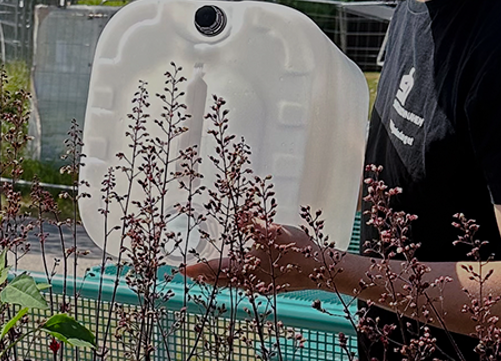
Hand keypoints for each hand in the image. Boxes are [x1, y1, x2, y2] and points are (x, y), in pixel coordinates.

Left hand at [181, 222, 327, 294]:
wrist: (320, 270)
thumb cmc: (296, 250)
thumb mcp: (273, 231)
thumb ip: (253, 223)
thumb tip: (239, 215)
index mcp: (244, 269)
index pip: (213, 269)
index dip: (196, 268)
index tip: (180, 270)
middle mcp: (247, 281)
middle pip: (217, 281)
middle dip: (201, 276)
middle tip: (186, 273)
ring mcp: (257, 286)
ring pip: (229, 284)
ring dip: (215, 279)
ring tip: (203, 274)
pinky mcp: (266, 286)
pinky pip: (241, 285)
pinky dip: (229, 280)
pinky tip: (231, 274)